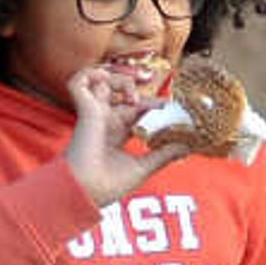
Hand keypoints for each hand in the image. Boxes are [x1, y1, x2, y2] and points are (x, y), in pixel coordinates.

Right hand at [62, 58, 172, 205]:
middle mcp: (104, 121)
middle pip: (121, 93)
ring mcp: (93, 114)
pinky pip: (78, 81)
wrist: (87, 190)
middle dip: (138, 88)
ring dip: (119, 79)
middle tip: (157, 95)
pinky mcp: (84, 109)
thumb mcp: (144, 167)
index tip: (168, 105)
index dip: (151, 104)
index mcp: (116, 134)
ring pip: (100, 81)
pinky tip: (109, 82)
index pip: (135, 110)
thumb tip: (187, 148)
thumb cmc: (109, 185)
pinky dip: (91, 74)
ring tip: (133, 95)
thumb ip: (164, 155)